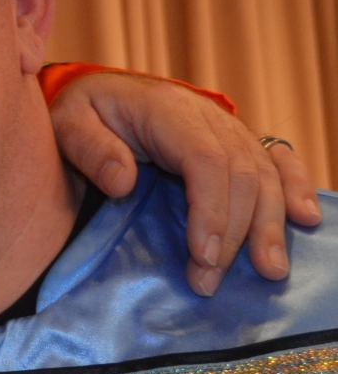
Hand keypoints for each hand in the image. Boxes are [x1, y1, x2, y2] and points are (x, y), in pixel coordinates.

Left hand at [48, 71, 321, 295]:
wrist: (97, 92)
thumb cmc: (81, 112)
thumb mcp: (67, 124)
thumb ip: (91, 150)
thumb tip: (123, 183)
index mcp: (166, 110)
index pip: (204, 160)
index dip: (211, 210)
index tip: (203, 256)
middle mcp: (206, 117)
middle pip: (240, 174)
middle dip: (234, 233)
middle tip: (210, 281)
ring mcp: (227, 128)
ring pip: (263, 174)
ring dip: (269, 224)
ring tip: (268, 270)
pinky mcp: (236, 141)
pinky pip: (275, 161)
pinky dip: (295, 188)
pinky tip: (305, 220)